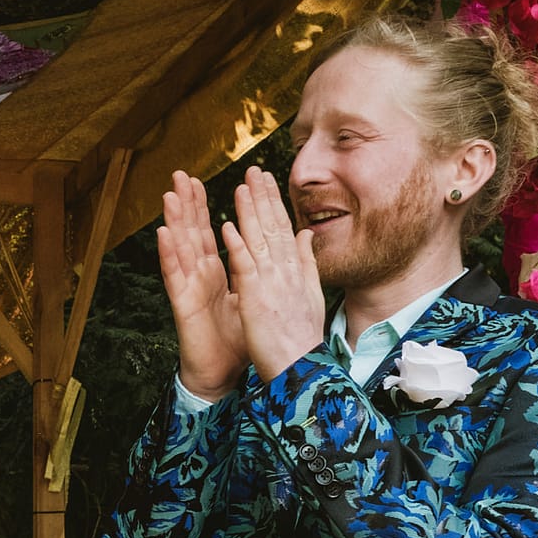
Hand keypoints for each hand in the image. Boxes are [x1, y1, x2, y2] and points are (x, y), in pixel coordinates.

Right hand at [158, 170, 246, 398]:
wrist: (223, 374)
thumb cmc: (236, 340)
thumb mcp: (254, 298)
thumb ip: (260, 271)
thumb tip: (280, 248)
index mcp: (217, 273)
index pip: (212, 233)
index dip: (207, 208)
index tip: (203, 181)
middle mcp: (200, 276)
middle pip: (192, 233)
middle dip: (187, 204)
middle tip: (180, 175)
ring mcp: (189, 288)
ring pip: (180, 249)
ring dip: (174, 221)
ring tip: (169, 195)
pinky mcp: (182, 304)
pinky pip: (174, 276)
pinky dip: (168, 255)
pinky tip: (164, 234)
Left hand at [218, 166, 325, 381]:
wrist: (302, 366)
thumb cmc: (303, 335)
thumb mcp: (310, 293)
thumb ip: (306, 261)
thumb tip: (306, 233)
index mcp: (296, 270)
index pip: (283, 228)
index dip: (274, 203)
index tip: (266, 180)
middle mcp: (286, 271)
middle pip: (273, 227)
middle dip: (262, 198)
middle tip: (254, 171)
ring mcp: (272, 282)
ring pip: (259, 241)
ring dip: (249, 212)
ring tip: (241, 186)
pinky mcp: (256, 298)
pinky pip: (245, 268)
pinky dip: (237, 246)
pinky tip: (227, 226)